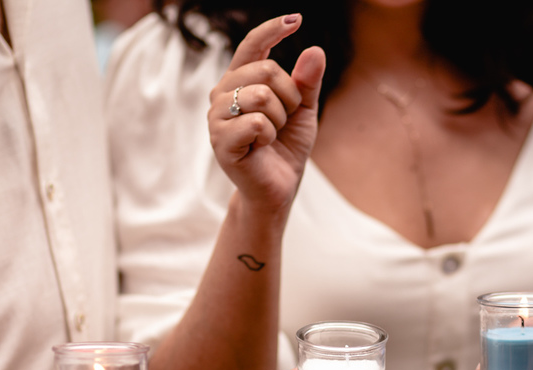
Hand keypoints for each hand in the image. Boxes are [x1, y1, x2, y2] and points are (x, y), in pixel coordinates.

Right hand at [209, 14, 325, 210]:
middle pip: (265, 68)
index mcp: (240, 81)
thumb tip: (315, 49)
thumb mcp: (303, 110)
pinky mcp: (220, 140)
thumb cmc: (285, 148)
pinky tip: (261, 147)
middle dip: (289, 95)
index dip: (272, 29)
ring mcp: (217, 116)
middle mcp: (223, 93)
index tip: (296, 19)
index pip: (251, 45)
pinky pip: (257, 122)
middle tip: (285, 119)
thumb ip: (307, 81)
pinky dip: (270, 135)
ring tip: (272, 135)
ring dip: (280, 117)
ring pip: (261, 95)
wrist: (278, 188)